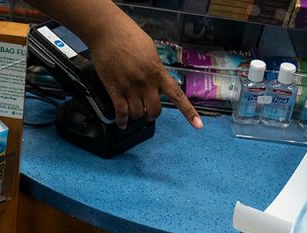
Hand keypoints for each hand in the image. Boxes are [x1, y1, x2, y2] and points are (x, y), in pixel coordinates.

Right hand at [87, 13, 201, 129]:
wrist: (108, 32)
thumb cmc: (130, 36)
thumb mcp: (151, 51)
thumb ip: (156, 68)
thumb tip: (157, 79)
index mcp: (158, 73)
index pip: (177, 96)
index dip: (188, 112)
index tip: (198, 125)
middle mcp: (147, 83)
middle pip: (155, 111)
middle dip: (152, 114)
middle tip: (148, 112)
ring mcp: (130, 88)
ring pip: (138, 114)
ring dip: (136, 115)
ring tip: (133, 111)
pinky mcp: (115, 90)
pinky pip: (121, 112)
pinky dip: (122, 121)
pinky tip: (122, 123)